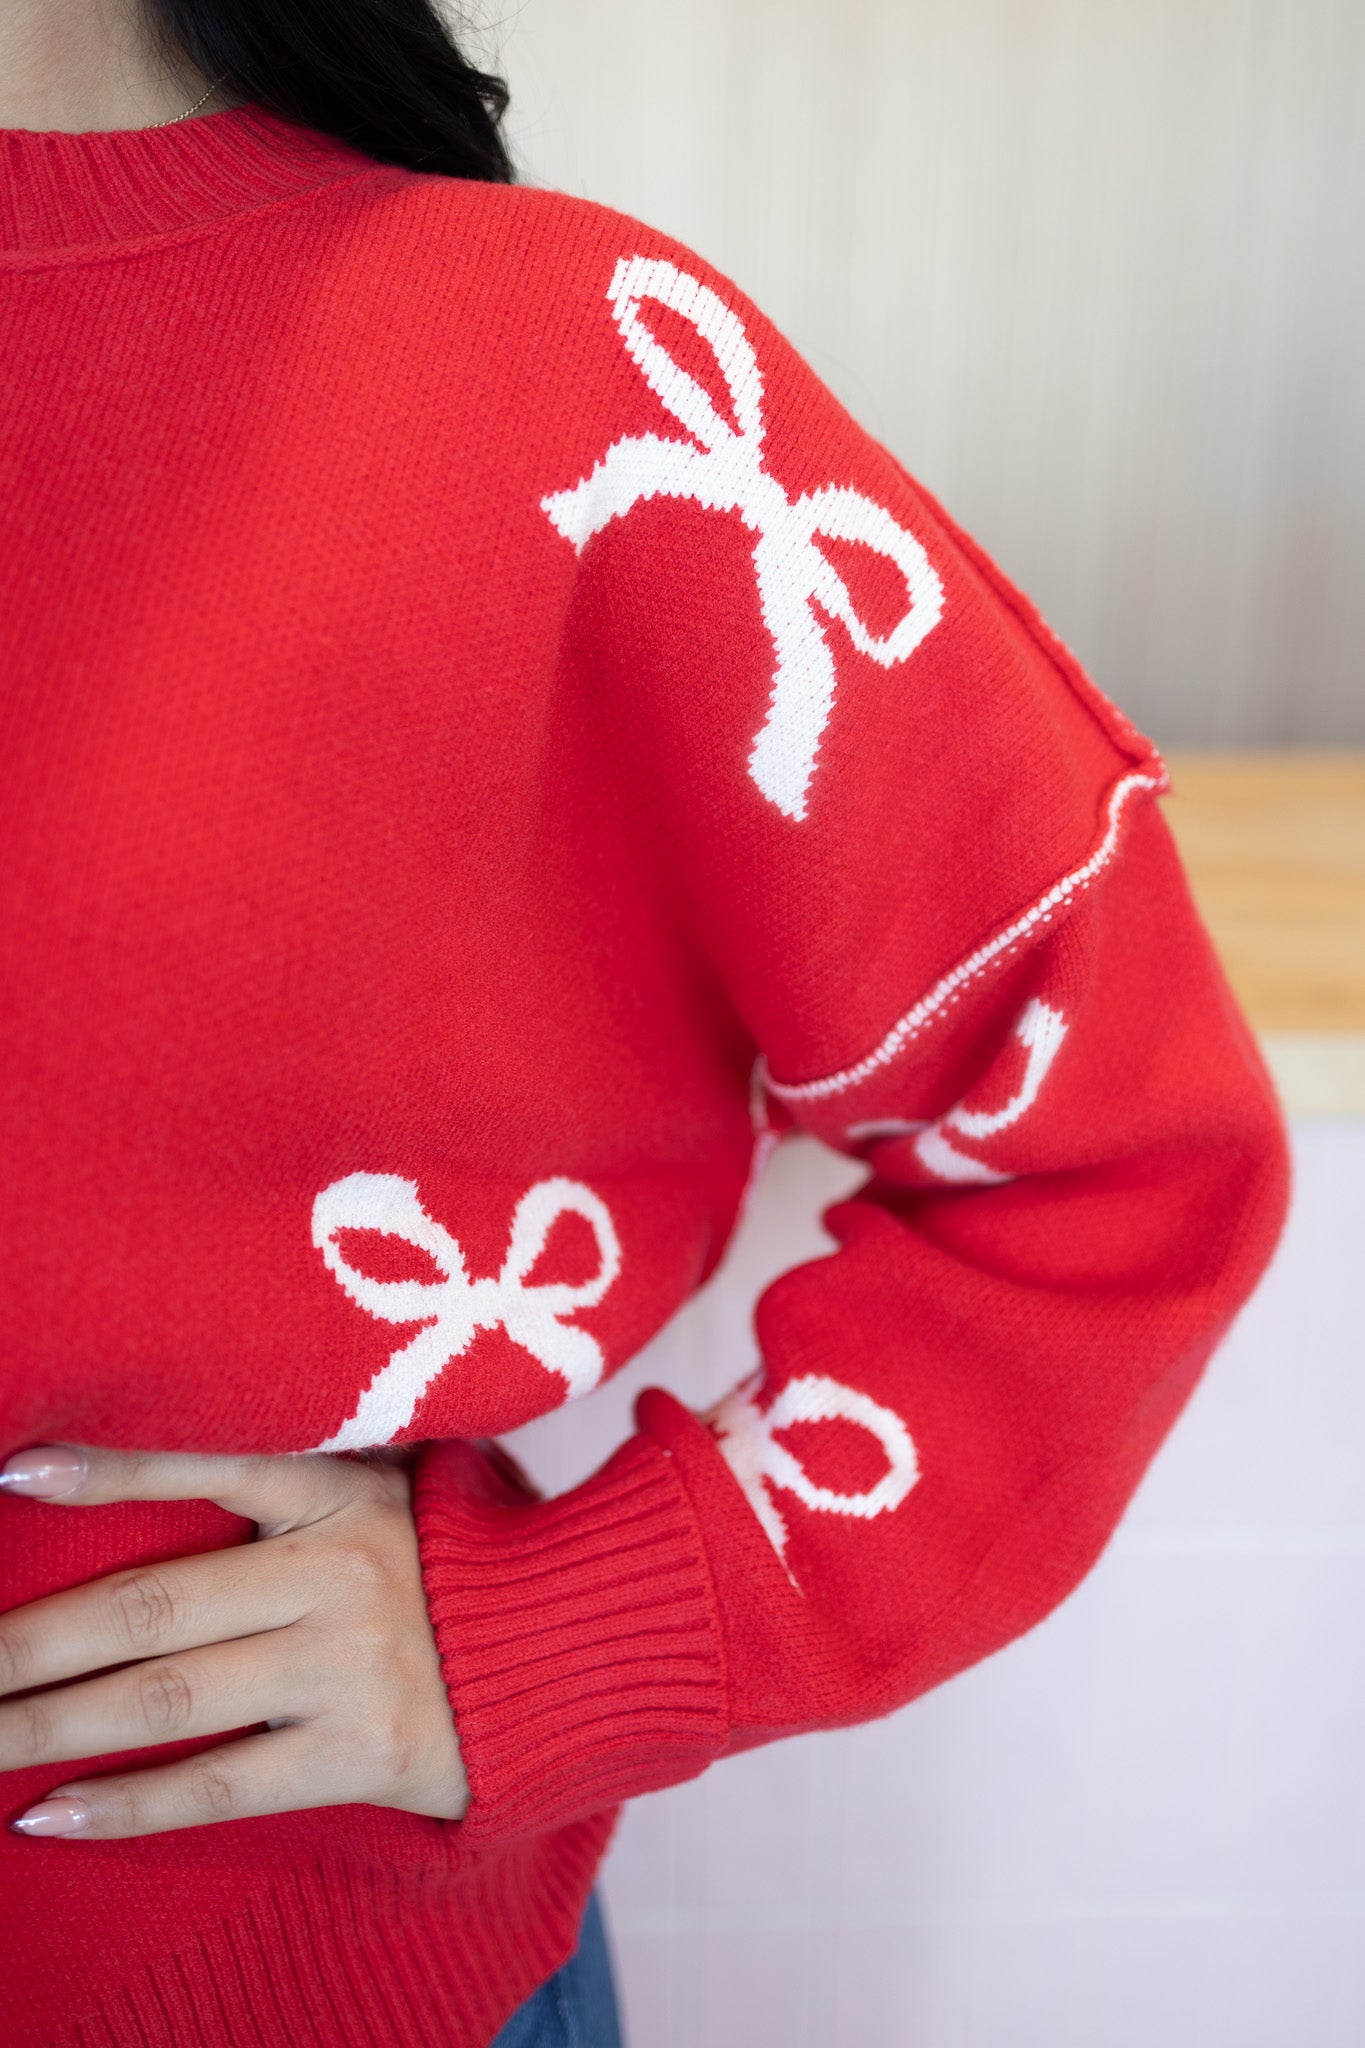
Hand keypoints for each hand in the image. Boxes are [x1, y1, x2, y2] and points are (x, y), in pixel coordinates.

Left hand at [0, 1445, 467, 1838]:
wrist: (588, 1647)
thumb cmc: (475, 1556)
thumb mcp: (412, 1483)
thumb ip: (325, 1467)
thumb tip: (211, 1452)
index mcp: (343, 1492)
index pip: (206, 1469)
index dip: (109, 1472)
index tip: (13, 1474)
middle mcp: (336, 1573)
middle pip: (151, 1606)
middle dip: (31, 1639)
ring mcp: (346, 1667)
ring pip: (167, 1698)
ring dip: (51, 1723)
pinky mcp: (361, 1752)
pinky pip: (221, 1785)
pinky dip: (128, 1805)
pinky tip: (48, 1815)